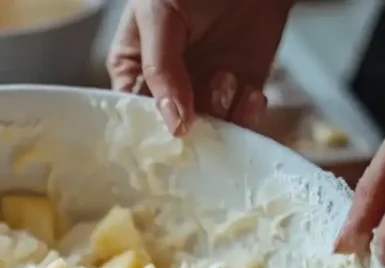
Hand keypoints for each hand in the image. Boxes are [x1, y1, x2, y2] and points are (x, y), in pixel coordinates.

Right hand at [106, 0, 292, 135]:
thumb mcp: (158, 15)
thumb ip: (160, 67)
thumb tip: (173, 122)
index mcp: (135, 68)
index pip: (133, 113)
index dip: (147, 129)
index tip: (164, 135)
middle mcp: (170, 85)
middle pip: (172, 128)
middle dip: (189, 131)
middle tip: (200, 123)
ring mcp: (206, 88)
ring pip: (209, 129)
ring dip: (221, 117)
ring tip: (226, 78)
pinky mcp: (243, 87)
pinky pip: (243, 118)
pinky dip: (249, 114)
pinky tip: (251, 93)